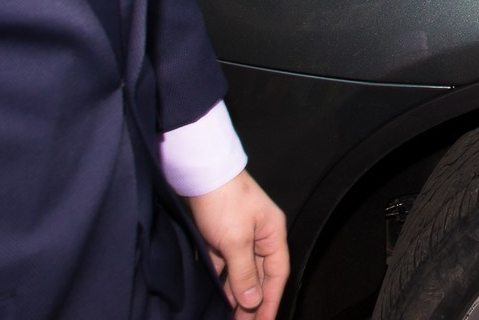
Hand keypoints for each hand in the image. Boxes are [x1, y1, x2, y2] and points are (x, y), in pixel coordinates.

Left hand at [187, 170, 287, 318]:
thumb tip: (253, 301)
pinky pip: (226, 265)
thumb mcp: (235, 241)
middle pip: (261, 275)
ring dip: (238, 294)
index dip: (271, 301)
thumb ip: (244, 273)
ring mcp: (241, 235)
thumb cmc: (224, 200)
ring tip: (232, 317)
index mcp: (272, 234)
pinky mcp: (222, 235)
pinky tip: (218, 296)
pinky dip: (223, 281)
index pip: (277, 274)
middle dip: (254, 302)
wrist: (200, 173)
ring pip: (242, 272)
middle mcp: (260, 236)